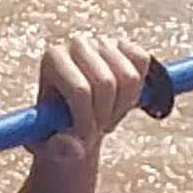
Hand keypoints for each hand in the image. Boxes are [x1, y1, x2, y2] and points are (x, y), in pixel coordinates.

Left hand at [32, 34, 154, 161]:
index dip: (87, 121)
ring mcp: (102, 42)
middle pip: (106, 83)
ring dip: (122, 107)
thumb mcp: (50, 146)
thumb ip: (58, 149)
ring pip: (130, 77)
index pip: (80, 90)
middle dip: (105, 115)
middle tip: (98, 129)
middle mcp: (76, 44)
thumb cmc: (57, 130)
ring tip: (106, 116)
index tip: (83, 141)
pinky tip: (121, 100)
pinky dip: (138, 89)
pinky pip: (143, 63)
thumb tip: (73, 148)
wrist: (74, 116)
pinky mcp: (124, 45)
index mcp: (52, 59)